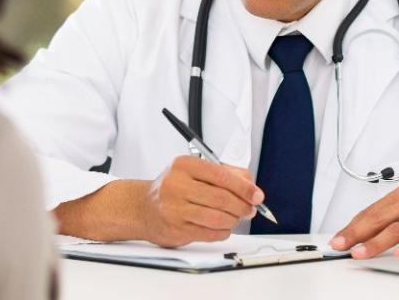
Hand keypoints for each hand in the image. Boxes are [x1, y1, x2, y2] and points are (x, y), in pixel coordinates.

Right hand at [141, 156, 263, 247]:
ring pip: (217, 218)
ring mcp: (174, 208)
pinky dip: (222, 231)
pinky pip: (209, 233)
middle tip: (249, 209)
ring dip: (232, 220)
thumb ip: (224, 174)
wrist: (142, 208)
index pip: (221, 176)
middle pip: (221, 198)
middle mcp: (176, 185)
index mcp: (184, 165)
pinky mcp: (176, 229)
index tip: (256, 196)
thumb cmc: (173, 188)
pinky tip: (221, 227)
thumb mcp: (194, 171)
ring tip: (234, 218)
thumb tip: (250, 185)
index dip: (243, 188)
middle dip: (241, 206)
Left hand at [329, 180, 398, 258]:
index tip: (336, 240)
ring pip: (397, 229)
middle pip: (378, 219)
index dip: (350, 227)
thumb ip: (393, 214)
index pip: (370, 212)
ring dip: (376, 243)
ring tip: (361, 253)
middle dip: (355, 234)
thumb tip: (365, 230)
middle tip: (340, 246)